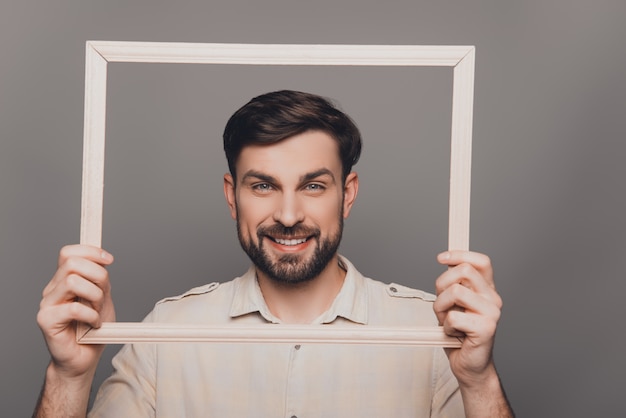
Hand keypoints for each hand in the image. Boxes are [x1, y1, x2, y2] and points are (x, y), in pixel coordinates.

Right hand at [37, 244, 114, 379]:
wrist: (84, 358)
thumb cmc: (92, 329)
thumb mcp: (102, 298)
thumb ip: (100, 280)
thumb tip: (103, 260)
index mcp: (64, 281)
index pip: (69, 253)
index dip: (90, 251)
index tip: (109, 260)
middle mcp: (53, 289)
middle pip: (72, 263)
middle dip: (97, 275)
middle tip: (103, 295)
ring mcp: (47, 304)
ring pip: (73, 281)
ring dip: (94, 296)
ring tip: (97, 311)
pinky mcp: (46, 320)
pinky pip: (74, 308)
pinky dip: (91, 316)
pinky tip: (93, 324)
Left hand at [433, 250, 501, 386]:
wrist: (469, 364)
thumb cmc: (459, 333)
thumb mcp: (452, 303)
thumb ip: (452, 284)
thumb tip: (446, 261)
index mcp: (487, 290)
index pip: (481, 261)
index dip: (460, 254)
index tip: (442, 258)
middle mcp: (493, 298)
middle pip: (464, 271)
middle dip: (442, 284)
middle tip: (442, 303)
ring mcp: (492, 313)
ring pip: (455, 292)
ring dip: (441, 307)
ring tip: (448, 320)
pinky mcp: (486, 328)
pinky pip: (453, 317)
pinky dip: (446, 327)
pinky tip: (455, 334)